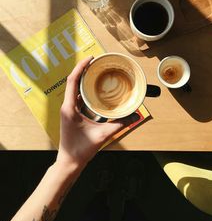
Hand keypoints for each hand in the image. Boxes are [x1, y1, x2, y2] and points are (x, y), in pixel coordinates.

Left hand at [56, 56, 136, 173]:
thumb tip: (135, 116)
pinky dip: (84, 90)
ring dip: (83, 79)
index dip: (80, 67)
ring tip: (96, 72)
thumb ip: (120, 124)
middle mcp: (67, 106)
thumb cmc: (81, 149)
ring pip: (74, 89)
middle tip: (97, 62)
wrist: (69, 162)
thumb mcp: (102, 135)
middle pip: (73, 82)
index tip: (90, 58)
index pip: (72, 81)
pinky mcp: (71, 114)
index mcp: (70, 108)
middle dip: (83, 70)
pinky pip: (77, 97)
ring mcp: (68, 110)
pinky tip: (94, 89)